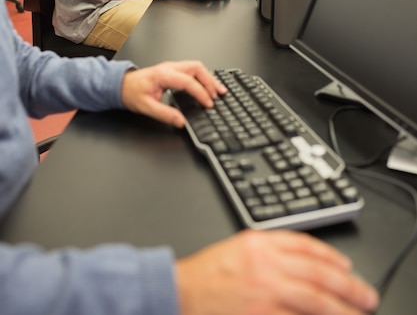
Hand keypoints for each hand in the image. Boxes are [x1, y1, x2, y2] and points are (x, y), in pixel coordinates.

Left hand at [121, 61, 226, 127]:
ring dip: (209, 78)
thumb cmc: (131, 93)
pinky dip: (203, 77)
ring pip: (197, 67)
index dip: (201, 93)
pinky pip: (193, 70)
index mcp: (163, 75)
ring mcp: (172, 67)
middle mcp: (169, 68)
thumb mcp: (146, 107)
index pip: (188, 81)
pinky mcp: (173, 70)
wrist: (120, 85)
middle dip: (210, 82)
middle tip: (218, 95)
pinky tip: (208, 86)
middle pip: (197, 68)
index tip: (208, 104)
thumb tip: (181, 121)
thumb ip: (165, 114)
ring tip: (219, 90)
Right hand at [176, 230, 378, 314]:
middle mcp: (266, 263)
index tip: (348, 267)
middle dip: (347, 285)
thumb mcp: (240, 246)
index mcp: (261, 242)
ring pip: (313, 298)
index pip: (306, 245)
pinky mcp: (259, 314)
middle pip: (317, 272)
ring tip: (357, 313)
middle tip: (366, 295)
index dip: (332, 256)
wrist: (180, 290)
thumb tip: (307, 261)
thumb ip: (271, 248)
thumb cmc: (208, 272)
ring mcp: (264, 290)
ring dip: (340, 308)